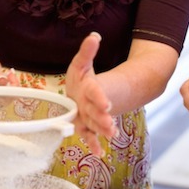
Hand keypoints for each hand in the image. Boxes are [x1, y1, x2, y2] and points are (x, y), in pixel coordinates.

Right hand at [65, 33, 116, 156]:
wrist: (76, 93)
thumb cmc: (80, 78)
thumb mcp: (83, 63)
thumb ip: (88, 51)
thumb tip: (95, 35)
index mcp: (79, 87)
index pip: (90, 91)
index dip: (97, 97)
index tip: (107, 103)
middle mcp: (79, 104)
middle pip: (90, 112)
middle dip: (100, 118)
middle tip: (110, 123)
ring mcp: (81, 117)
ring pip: (91, 125)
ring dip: (100, 131)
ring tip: (112, 134)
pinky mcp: (85, 127)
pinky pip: (88, 137)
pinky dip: (93, 145)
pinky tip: (100, 153)